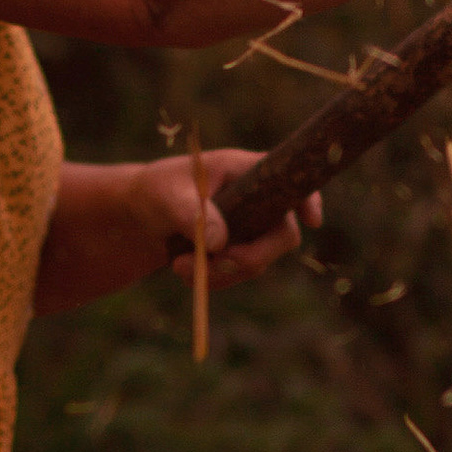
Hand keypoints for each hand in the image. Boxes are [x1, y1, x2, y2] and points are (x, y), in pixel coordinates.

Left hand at [135, 149, 320, 286]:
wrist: (139, 216)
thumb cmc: (156, 192)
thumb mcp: (168, 197)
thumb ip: (192, 214)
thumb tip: (220, 242)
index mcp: (245, 171)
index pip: (288, 180)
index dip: (307, 199)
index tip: (312, 221)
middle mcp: (256, 199)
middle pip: (281, 235)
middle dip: (250, 258)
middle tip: (213, 265)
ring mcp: (251, 227)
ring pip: (258, 261)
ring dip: (222, 274)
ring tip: (179, 267)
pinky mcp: (239, 250)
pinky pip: (241, 273)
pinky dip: (216, 280)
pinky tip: (186, 273)